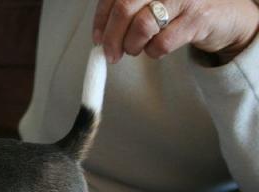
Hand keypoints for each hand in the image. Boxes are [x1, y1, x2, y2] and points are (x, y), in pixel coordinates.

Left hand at [93, 0, 258, 63]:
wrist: (227, 17)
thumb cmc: (183, 9)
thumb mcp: (155, 1)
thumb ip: (131, 10)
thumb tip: (101, 35)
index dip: (101, 19)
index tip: (97, 39)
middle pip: (124, 8)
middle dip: (112, 37)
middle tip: (111, 54)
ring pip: (141, 26)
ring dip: (132, 46)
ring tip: (136, 50)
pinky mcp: (197, 19)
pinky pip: (162, 43)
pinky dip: (153, 52)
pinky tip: (157, 49)